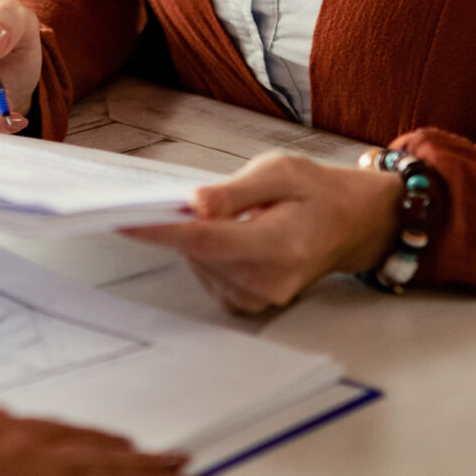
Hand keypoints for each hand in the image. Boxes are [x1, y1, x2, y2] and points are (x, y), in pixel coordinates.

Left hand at [121, 151, 399, 313]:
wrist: (352, 223)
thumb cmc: (317, 192)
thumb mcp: (280, 171)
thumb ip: (234, 191)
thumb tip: (194, 205)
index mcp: (280, 244)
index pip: (206, 240)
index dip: (162, 230)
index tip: (124, 220)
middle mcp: (270, 280)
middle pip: (198, 253)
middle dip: (183, 224)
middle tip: (197, 197)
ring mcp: (262, 298)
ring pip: (200, 265)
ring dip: (200, 239)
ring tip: (237, 216)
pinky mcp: (253, 304)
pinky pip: (210, 277)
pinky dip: (209, 255)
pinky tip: (234, 237)